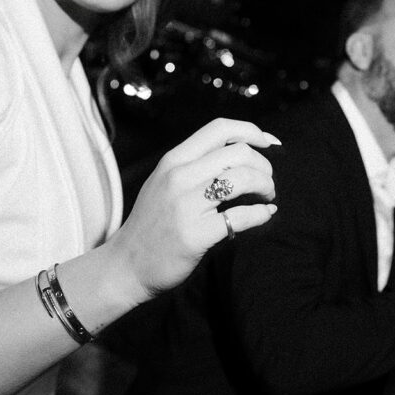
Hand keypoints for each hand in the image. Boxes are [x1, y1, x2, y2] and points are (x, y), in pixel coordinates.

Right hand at [106, 118, 278, 300]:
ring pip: (243, 180)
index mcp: (173, 160)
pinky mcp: (196, 234)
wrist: (126, 265)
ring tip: (267, 196)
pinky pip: (241, 216)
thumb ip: (195, 165)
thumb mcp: (164, 182)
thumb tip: (241, 151)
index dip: (251, 131)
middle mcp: (179, 177)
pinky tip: (265, 214)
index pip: (219, 129)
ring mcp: (186, 206)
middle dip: (264, 166)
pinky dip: (261, 213)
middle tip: (267, 182)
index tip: (269, 143)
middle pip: (239, 153)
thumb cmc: (152, 223)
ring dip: (266, 186)